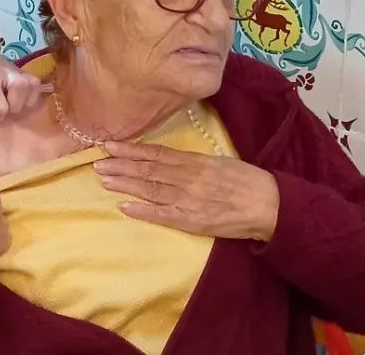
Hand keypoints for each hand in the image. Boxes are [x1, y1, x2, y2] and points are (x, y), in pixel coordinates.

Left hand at [94, 140, 280, 241]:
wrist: (267, 205)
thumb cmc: (243, 180)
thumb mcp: (216, 160)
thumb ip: (190, 160)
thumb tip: (163, 157)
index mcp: (193, 161)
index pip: (155, 154)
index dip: (130, 150)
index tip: (109, 145)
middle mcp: (187, 178)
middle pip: (147, 170)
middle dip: (120, 166)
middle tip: (97, 162)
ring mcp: (188, 200)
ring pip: (150, 190)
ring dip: (125, 184)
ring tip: (104, 178)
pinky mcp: (192, 221)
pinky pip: (163, 215)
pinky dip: (143, 211)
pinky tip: (124, 207)